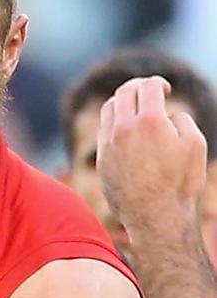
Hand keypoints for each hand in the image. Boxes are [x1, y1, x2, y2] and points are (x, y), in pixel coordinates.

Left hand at [96, 76, 207, 238]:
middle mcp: (125, 127)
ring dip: (123, 101)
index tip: (164, 88)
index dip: (157, 82)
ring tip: (135, 106)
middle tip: (147, 90)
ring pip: (110, 107)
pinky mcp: (101, 155)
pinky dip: (114, 120)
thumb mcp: (195, 145)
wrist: (154, 215)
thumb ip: (181, 119)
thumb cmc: (179, 183)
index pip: (148, 86)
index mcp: (150, 121)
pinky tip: (126, 126)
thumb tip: (166, 113)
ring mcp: (109, 141)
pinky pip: (104, 127)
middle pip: (125, 92)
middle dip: (138, 86)